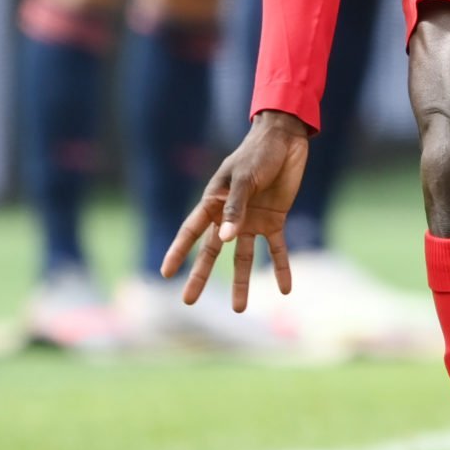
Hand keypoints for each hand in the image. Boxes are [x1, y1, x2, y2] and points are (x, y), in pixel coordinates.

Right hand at [160, 111, 310, 312]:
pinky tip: (285, 289)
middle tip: (188, 302)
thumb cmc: (257, 154)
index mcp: (213, 203)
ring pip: (243, 258)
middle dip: (200, 276)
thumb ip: (234, 208)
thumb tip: (225, 239)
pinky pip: (276, 249)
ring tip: (239, 309)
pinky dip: (281, 268)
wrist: (285, 140)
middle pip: (212, 252)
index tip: (164, 273)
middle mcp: (229, 217)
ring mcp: (251, 221)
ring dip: (242, 282)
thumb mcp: (244, 179)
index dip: (178, 252)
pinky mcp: (275, 220)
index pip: (191, 232)